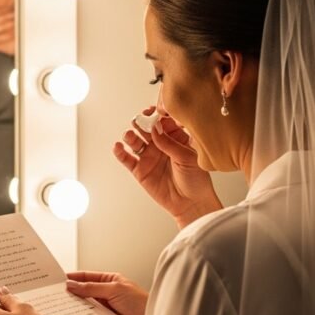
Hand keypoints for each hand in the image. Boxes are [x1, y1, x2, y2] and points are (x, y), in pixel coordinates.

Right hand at [66, 271, 147, 314]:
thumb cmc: (140, 303)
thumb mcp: (114, 290)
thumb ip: (92, 288)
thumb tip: (73, 284)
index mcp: (109, 280)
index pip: (87, 276)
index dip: (73, 278)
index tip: (59, 280)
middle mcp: (106, 293)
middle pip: (84, 291)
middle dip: (71, 293)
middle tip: (56, 295)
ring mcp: (105, 308)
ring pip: (85, 306)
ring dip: (75, 307)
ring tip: (61, 307)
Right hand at [113, 107, 222, 226]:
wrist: (191, 203)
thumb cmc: (196, 180)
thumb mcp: (187, 157)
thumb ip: (170, 143)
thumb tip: (155, 128)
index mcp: (176, 137)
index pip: (163, 121)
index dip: (157, 115)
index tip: (153, 111)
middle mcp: (160, 144)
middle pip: (146, 128)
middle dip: (142, 122)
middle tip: (140, 121)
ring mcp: (149, 156)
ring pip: (135, 141)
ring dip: (130, 135)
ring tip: (129, 135)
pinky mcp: (140, 169)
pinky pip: (127, 158)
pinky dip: (120, 152)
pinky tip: (118, 147)